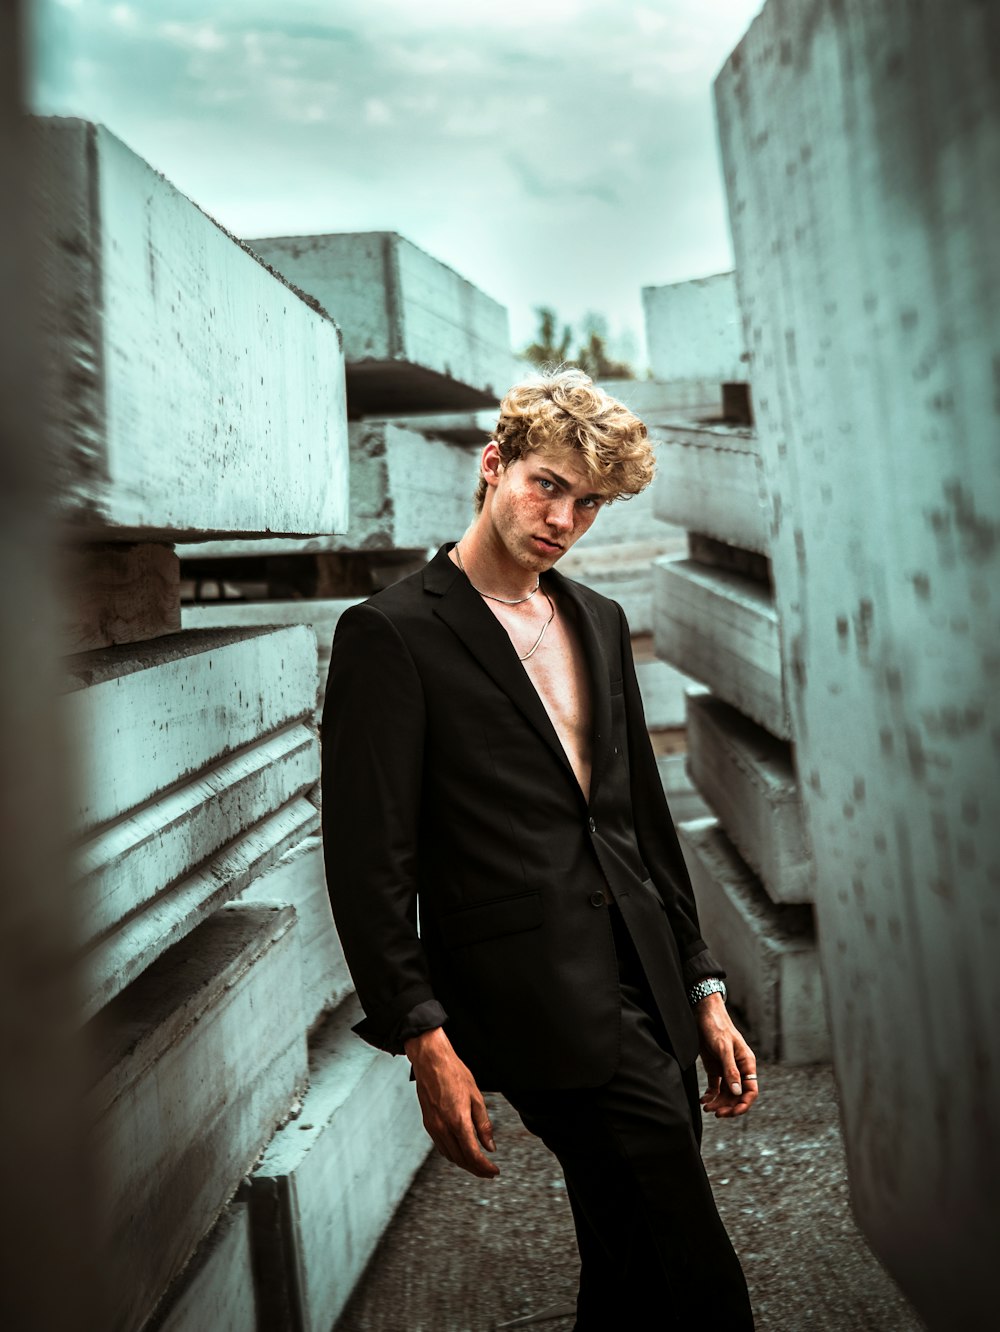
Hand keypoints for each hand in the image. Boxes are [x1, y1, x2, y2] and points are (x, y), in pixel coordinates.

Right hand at [404, 1027, 498, 1177]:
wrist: (431, 1061)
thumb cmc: (454, 1073)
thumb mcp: (476, 1097)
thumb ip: (483, 1124)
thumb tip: (490, 1146)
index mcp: (458, 1120)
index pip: (473, 1154)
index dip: (484, 1167)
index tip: (494, 1171)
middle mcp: (443, 1127)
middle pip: (461, 1159)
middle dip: (476, 1169)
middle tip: (488, 1172)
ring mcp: (433, 1126)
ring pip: (449, 1155)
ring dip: (464, 1163)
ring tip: (477, 1164)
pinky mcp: (428, 1123)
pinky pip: (441, 1146)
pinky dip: (453, 1153)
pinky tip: (461, 1150)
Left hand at [695, 993, 758, 1117]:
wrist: (702, 1013)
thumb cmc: (717, 1026)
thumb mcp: (724, 1048)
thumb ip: (731, 1070)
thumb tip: (737, 1092)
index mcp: (747, 1063)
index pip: (751, 1090)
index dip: (744, 1104)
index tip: (732, 1113)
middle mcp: (739, 1068)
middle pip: (738, 1095)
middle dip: (728, 1106)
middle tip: (716, 1113)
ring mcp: (726, 1069)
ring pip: (726, 1093)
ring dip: (718, 1103)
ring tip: (706, 1108)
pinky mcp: (715, 1068)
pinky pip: (716, 1087)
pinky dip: (710, 1095)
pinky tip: (703, 1100)